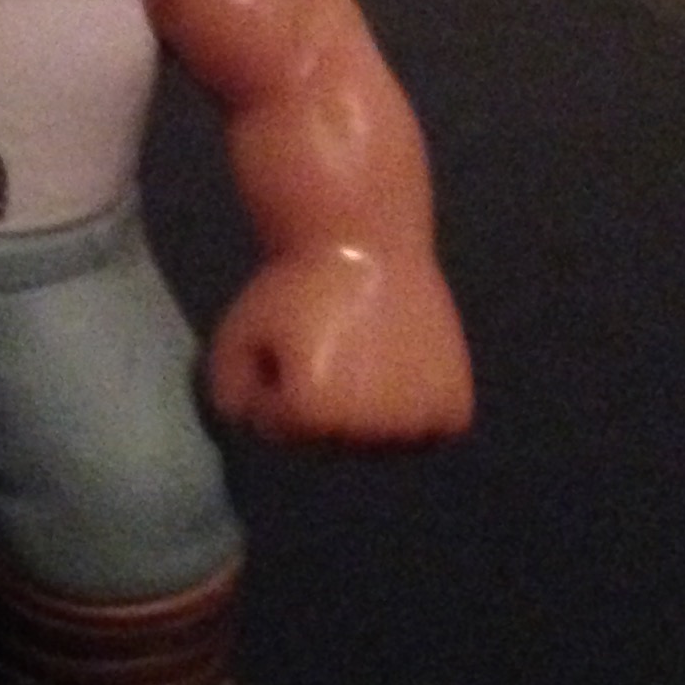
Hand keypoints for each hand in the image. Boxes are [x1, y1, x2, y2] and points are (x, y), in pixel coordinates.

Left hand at [207, 245, 474, 445]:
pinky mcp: (454, 411)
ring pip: (378, 443)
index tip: (286, 338)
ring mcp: (418, 424)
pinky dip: (415, 412)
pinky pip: (427, 433)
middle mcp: (369, 432)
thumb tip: (256, 435)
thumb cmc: (297, 286)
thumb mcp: (237, 336)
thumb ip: (231, 396)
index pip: (277, 427)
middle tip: (327, 343)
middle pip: (328, 440)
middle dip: (316, 399)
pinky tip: (399, 371)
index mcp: (311, 415)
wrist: (367, 242)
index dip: (272, 381)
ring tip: (360, 355)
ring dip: (365, 413)